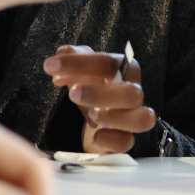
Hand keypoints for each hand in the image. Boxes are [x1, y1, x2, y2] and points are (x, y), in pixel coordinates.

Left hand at [43, 46, 157, 153]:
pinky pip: (126, 143)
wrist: (95, 118)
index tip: (52, 66)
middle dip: (101, 93)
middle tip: (73, 93)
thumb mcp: (81, 70)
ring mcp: (132, 119)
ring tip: (89, 115)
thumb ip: (75, 58)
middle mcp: (133, 94)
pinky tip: (94, 136)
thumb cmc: (92, 88)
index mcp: (124, 71)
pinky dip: (111, 139)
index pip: (110, 63)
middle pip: (132, 92)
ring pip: (142, 119)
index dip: (81, 63)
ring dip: (113, 117)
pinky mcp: (124, 141)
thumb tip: (63, 52)